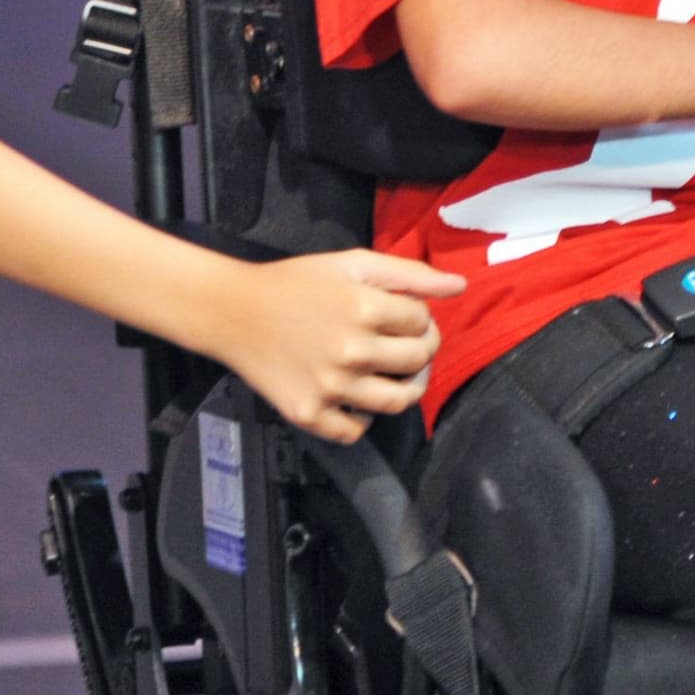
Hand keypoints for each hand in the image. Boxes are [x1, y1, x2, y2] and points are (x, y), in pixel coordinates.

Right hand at [204, 250, 463, 444]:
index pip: (422, 322)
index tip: (402, 316)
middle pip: (418, 361)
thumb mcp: (352, 264)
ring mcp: (330, 387)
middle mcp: (351, 351)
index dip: (419, 317)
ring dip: (408, 388)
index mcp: (364, 308)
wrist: (234, 313)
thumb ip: (410, 274)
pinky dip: (364, 418)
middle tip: (405, 344)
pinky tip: (358, 398)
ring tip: (398, 376)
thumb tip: (460, 286)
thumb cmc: (296, 283)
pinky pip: (355, 430)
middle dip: (422, 350)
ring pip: (397, 402)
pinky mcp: (309, 413)